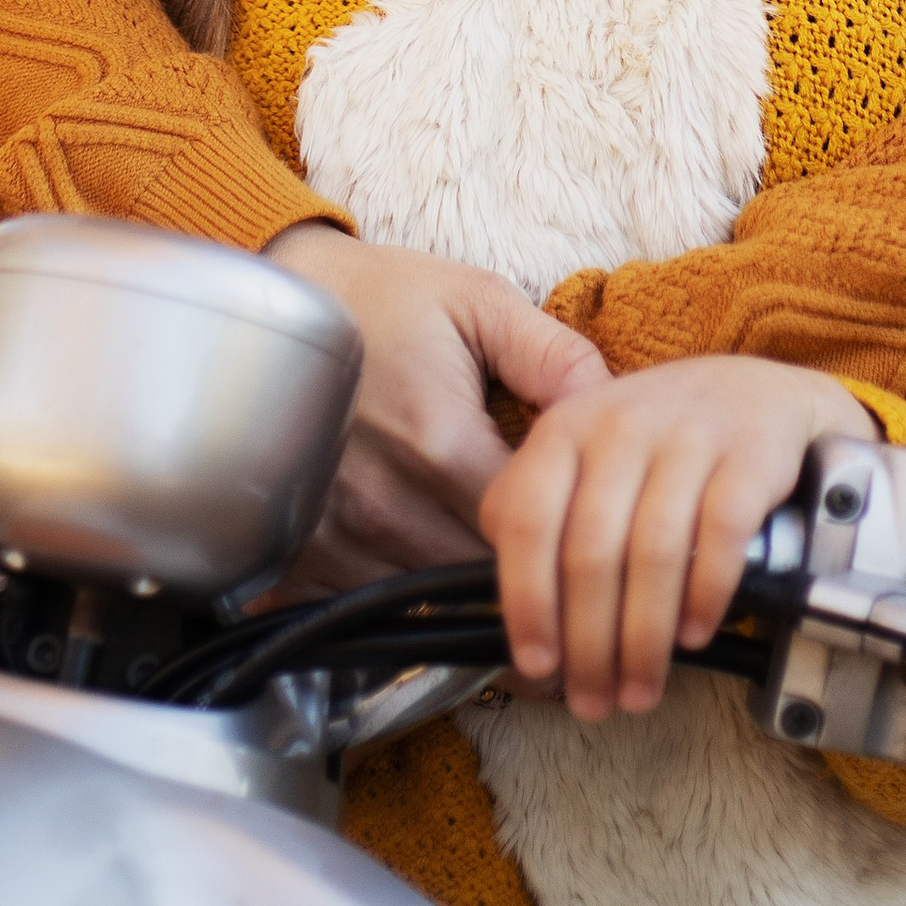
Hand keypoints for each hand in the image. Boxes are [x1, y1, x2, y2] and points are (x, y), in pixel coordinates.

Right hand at [268, 225, 607, 586]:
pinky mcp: (296, 552)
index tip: (578, 528)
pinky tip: (414, 563)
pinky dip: (392, 597)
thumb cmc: (389, 299)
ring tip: (476, 557)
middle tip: (541, 555)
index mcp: (441, 443)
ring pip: (423, 603)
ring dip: (454, 588)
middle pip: (479, 579)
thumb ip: (556, 359)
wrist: (286, 300)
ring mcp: (333, 534)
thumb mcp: (481, 303)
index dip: (563, 537)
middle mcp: (384, 501)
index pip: (529, 531)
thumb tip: (618, 414)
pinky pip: (361, 607)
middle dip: (516, 571)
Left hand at [482, 356, 870, 721]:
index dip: (527, 600)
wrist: (757, 394)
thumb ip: (538, 511)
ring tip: (640, 690)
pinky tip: (694, 635)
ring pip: (654, 553)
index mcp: (565, 428)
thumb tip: (511, 607)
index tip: (536, 664)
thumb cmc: (655, 445)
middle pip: (592, 552)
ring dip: (644, 639)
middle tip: (593, 701)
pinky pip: (721, 536)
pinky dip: (705, 595)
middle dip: (589, 644)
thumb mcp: (583, 456)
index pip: (527, 520)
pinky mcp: (748, 454)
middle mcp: (621, 424)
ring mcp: (687, 435)